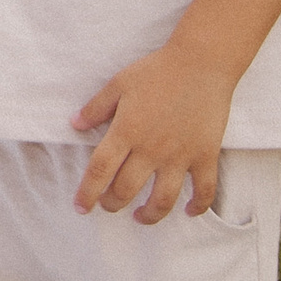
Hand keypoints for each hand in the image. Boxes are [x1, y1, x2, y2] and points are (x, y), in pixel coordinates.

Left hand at [72, 43, 235, 220]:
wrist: (201, 62)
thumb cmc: (158, 71)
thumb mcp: (119, 83)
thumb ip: (96, 108)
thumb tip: (74, 125)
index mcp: (126, 131)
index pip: (100, 171)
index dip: (87, 193)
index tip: (81, 207)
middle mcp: (151, 149)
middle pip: (126, 190)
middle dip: (112, 204)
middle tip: (108, 205)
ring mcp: (180, 155)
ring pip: (163, 199)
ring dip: (149, 215)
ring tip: (140, 217)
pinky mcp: (206, 155)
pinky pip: (205, 189)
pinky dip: (198, 206)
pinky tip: (189, 211)